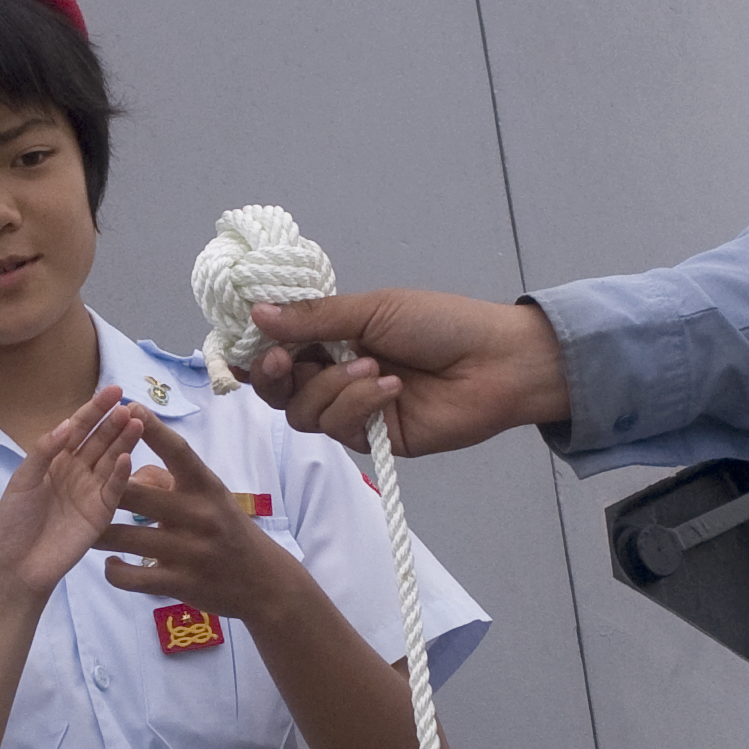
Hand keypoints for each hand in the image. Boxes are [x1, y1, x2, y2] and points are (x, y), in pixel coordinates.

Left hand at [0, 387, 140, 605]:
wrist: (17, 565)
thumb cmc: (14, 521)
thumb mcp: (22, 481)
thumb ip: (44, 451)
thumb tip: (69, 424)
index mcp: (56, 459)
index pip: (79, 428)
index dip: (95, 409)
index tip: (113, 390)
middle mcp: (77, 471)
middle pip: (100, 441)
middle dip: (114, 422)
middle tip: (130, 405)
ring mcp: (91, 491)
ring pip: (111, 461)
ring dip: (123, 442)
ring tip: (137, 423)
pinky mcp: (101, 513)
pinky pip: (114, 490)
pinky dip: (120, 474)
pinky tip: (127, 457)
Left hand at [98, 415, 310, 620]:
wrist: (263, 582)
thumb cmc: (227, 528)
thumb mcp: (210, 497)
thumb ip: (172, 480)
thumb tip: (130, 468)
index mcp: (207, 488)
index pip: (178, 451)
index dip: (152, 428)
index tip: (128, 406)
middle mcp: (199, 515)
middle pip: (137, 495)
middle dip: (105, 489)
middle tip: (77, 481)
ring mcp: (189, 551)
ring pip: (125, 538)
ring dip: (99, 533)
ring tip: (86, 528)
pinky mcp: (180, 583)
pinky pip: (133, 577)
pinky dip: (115, 570)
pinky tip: (110, 563)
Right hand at [244, 290, 571, 454]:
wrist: (496, 362)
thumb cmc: (441, 324)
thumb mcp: (373, 309)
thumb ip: (314, 318)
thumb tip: (256, 314)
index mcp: (334, 338)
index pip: (279, 351)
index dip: (258, 351)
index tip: (251, 343)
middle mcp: (336, 376)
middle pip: (279, 391)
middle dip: (276, 376)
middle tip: (286, 360)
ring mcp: (354, 411)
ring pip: (304, 414)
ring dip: (332, 387)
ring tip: (372, 365)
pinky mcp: (373, 439)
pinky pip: (339, 429)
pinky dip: (359, 404)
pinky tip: (391, 387)